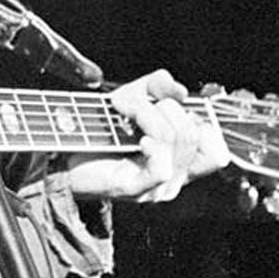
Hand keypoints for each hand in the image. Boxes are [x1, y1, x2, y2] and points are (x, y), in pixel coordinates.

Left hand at [61, 69, 230, 201]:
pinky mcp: (137, 190)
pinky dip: (152, 144)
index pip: (217, 149)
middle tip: (129, 104)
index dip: (199, 120)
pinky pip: (162, 167)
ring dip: (146, 114)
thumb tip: (178, 88)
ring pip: (175, 139)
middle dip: (162, 106)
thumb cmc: (97, 131)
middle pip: (193, 132)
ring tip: (121, 111)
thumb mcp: (131, 100)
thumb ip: (156, 87)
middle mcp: (176, 177)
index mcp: (181, 160)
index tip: (169, 104)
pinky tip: (138, 139)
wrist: (61, 153)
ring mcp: (158, 187)